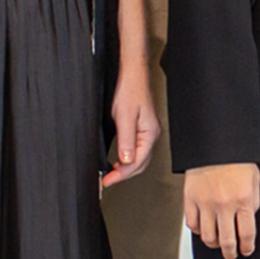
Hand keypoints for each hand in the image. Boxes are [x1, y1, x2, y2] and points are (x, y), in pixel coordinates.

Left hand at [100, 65, 159, 189]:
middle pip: (141, 164)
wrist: (133, 77)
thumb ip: (126, 140)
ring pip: (140, 159)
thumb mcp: (124, 117)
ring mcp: (148, 133)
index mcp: (150, 133)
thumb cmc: (130, 91)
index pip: (137, 162)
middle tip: (107, 181)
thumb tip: (126, 161)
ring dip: (126, 169)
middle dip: (124, 175)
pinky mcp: (142, 130)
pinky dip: (128, 160)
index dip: (121, 174)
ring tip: (111, 175)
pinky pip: (138, 151)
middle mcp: (152, 135)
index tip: (108, 180)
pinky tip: (119, 162)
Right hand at [184, 163, 259, 258]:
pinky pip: (192, 224)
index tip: (246, 250)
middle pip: (227, 241)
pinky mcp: (190, 200)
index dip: (248, 246)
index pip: (247, 233)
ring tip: (219, 243)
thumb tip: (249, 219)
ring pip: (208, 237)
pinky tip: (204, 229)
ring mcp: (205, 203)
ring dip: (215, 244)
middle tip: (232, 255)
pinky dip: (198, 231)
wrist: (214, 144)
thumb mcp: (255, 179)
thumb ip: (253, 201)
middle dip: (231, 253)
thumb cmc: (237, 158)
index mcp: (243, 199)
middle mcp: (224, 204)